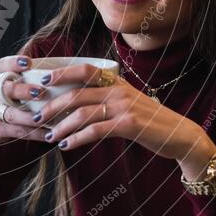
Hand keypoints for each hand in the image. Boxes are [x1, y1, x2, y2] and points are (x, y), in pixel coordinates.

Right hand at [0, 55, 47, 148]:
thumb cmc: (11, 102)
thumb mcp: (15, 88)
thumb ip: (33, 81)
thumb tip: (67, 76)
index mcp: (3, 79)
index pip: (4, 65)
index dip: (14, 62)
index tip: (28, 62)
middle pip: (8, 89)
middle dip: (24, 91)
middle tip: (40, 92)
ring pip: (13, 114)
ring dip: (31, 117)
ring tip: (48, 119)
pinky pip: (18, 131)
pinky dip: (35, 133)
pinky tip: (49, 134)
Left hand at [35, 62, 215, 173]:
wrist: (179, 134)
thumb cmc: (149, 120)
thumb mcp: (128, 100)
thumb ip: (106, 96)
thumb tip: (73, 101)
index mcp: (116, 81)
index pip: (84, 70)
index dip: (62, 72)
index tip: (42, 80)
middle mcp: (118, 89)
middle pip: (77, 94)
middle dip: (52, 106)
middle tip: (36, 117)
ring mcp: (124, 106)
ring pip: (82, 114)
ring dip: (61, 126)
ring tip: (49, 136)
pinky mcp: (128, 124)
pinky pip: (95, 131)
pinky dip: (77, 139)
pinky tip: (67, 145)